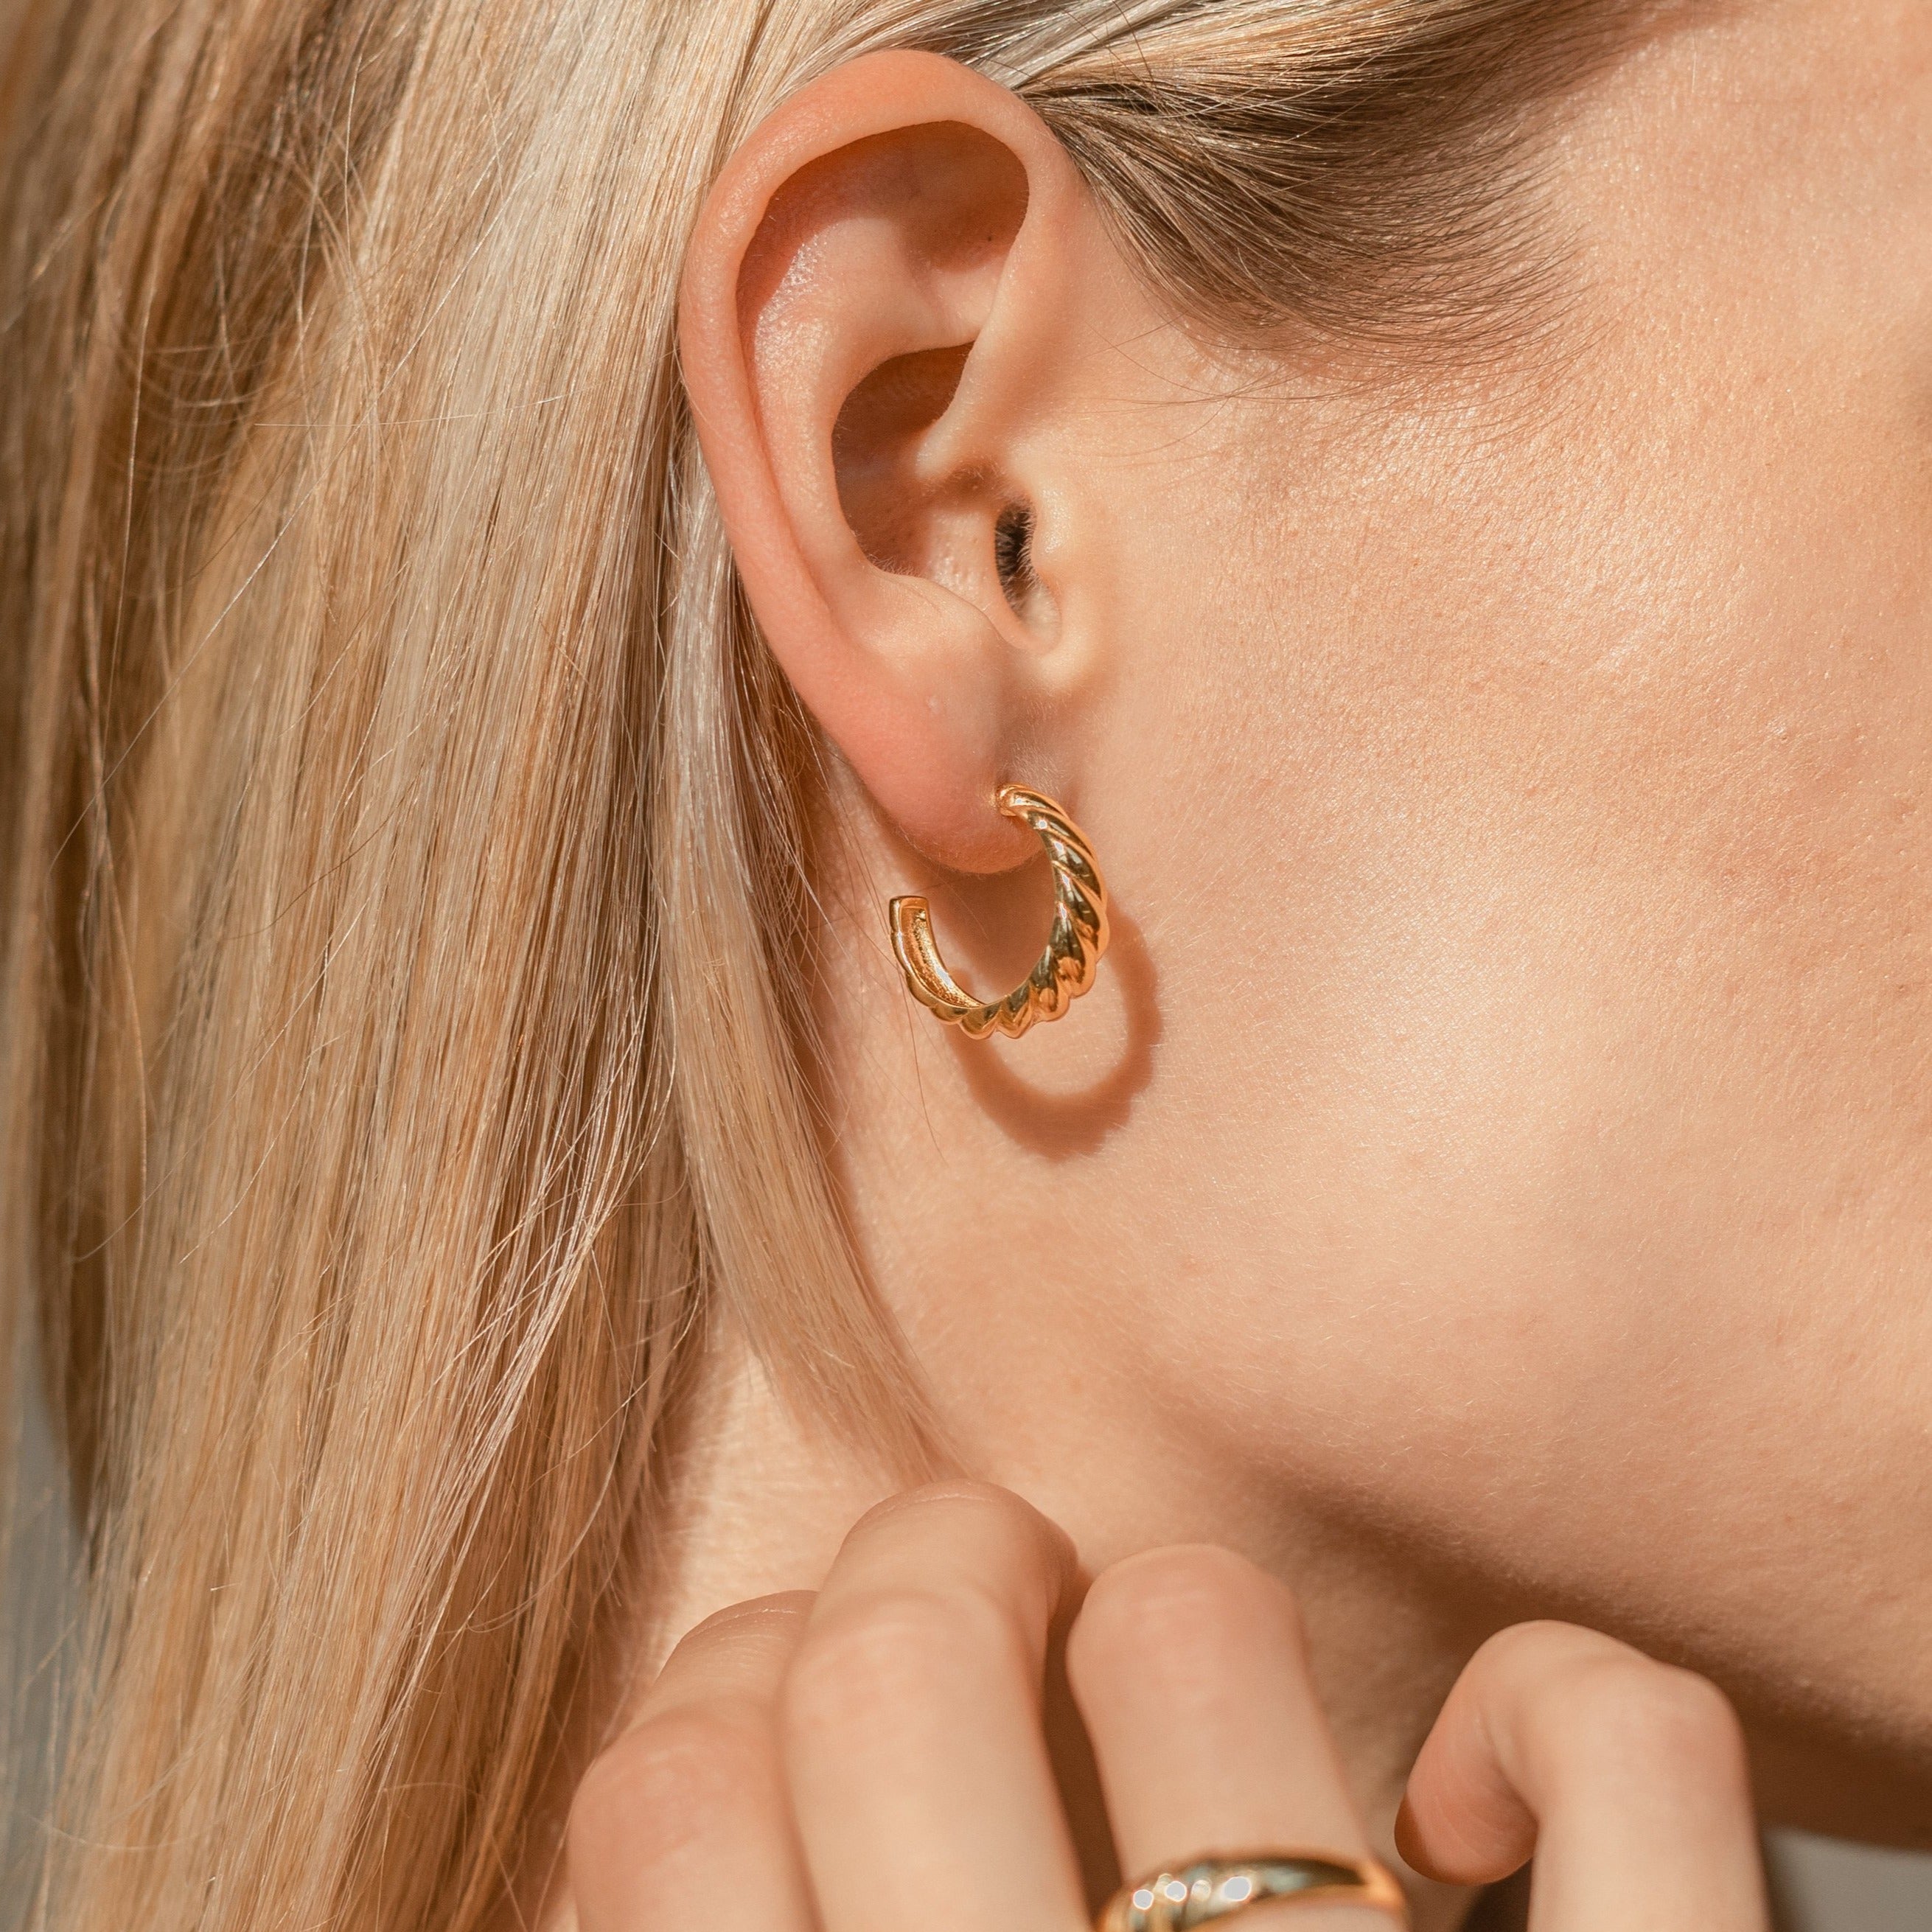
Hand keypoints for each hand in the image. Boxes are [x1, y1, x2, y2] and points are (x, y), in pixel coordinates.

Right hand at [567, 1484, 1770, 1930]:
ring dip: (1182, 1630)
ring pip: (1197, 1627)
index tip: (803, 1725)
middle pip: (899, 1653)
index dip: (727, 1694)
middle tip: (984, 1622)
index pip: (667, 1783)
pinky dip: (1556, 1710)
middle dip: (931, 1575)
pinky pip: (1619, 1750)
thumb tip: (680, 1818)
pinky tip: (1462, 1808)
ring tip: (1199, 1740)